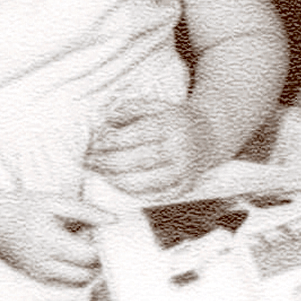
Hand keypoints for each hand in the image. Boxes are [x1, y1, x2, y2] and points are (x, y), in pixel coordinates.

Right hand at [0, 190, 108, 285]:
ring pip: (75, 282)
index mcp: (50, 242)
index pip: (89, 256)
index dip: (103, 246)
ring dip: (86, 269)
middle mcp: (43, 263)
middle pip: (85, 274)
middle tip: (97, 242)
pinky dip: (73, 273)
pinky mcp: (34, 277)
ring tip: (84, 247)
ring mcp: (37, 274)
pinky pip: (62, 282)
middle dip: (97, 260)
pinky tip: (72, 255)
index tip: (105, 234)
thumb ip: (87, 211)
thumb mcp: (57, 202)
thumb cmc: (26, 207)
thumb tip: (113, 220)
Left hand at [86, 99, 213, 201]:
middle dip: (106, 163)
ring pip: (143, 182)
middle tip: (89, 162)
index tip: (94, 144)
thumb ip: (128, 110)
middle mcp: (180, 147)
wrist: (211, 134)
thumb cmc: (175, 119)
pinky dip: (134, 193)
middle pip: (135, 160)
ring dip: (115, 180)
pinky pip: (155, 196)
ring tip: (101, 174)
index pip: (133, 135)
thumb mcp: (155, 105)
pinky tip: (120, 184)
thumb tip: (105, 125)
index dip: (109, 141)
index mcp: (172, 123)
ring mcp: (185, 169)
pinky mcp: (186, 186)